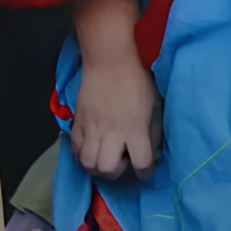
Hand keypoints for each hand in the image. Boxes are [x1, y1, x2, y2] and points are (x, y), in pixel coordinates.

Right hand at [70, 0, 161, 179]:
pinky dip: (83, 156)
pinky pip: (75, 151)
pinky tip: (93, 148)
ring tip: (107, 156)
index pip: (141, 163)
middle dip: (117, 171)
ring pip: (88, 164)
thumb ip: (152, 131)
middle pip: (107, 169)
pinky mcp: (77, 123)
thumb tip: (151, 150)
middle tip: (124, 160)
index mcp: (136, 128)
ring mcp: (92, 129)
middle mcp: (112, 133)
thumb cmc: (139, 78)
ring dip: (98, 167)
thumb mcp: (155, 105)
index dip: (145, 170)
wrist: (112, 58)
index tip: (146, 168)